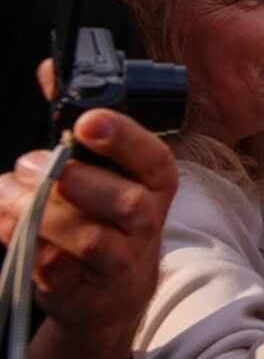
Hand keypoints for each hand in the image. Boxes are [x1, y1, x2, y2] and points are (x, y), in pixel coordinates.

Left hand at [0, 106, 176, 337]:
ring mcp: (121, 257)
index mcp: (154, 180)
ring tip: (9, 198)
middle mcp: (146, 218)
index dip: (122, 138)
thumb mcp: (101, 165)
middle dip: (72, 181)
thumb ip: (72, 120)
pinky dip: (28, 248)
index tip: (87, 121)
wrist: (111, 289)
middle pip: (123, 201)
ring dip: (41, 216)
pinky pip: (57, 269)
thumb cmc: (103, 216)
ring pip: (89, 238)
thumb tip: (49, 69)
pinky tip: (11, 229)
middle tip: (30, 166)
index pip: (152, 157)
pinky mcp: (87, 287)